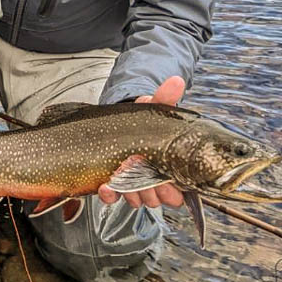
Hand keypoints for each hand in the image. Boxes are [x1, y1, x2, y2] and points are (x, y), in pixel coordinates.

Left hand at [98, 75, 185, 209]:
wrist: (120, 122)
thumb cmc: (143, 120)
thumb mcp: (154, 107)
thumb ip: (165, 97)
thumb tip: (176, 81)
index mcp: (169, 169)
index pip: (177, 194)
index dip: (170, 191)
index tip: (162, 181)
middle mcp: (154, 182)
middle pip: (156, 199)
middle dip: (148, 191)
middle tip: (140, 176)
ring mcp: (134, 186)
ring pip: (136, 200)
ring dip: (129, 190)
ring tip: (121, 173)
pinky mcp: (115, 186)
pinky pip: (113, 198)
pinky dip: (108, 194)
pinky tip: (104, 185)